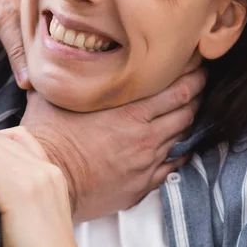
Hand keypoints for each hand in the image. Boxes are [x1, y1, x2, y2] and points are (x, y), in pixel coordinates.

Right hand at [21, 68, 205, 221]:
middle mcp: (145, 137)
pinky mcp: (141, 186)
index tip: (197, 69)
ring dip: (187, 125)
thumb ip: (72, 78)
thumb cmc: (48, 139)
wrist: (48, 181)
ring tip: (188, 114)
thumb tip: (66, 60)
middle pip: (186, 112)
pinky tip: (178, 148)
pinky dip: (179, 155)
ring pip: (181, 139)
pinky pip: (172, 168)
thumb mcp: (57, 96)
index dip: (194, 77)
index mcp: (131, 111)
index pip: (178, 90)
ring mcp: (146, 164)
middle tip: (198, 88)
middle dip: (196, 97)